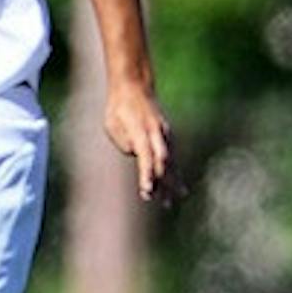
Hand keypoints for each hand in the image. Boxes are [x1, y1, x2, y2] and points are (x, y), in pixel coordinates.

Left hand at [103, 83, 183, 206]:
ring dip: (172, 181)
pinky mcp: (166, 136)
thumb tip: (137, 155)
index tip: (147, 191)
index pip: (145, 159)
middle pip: (161, 163)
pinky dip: (175, 171)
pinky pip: (172, 157)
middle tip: (162, 204)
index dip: (146, 176)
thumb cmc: (118, 108)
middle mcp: (156, 135)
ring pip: (170, 161)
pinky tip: (179, 186)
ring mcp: (164, 134)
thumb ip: (123, 142)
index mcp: (141, 132)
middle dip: (162, 184)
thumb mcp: (112, 125)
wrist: (134, 88)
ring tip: (176, 199)